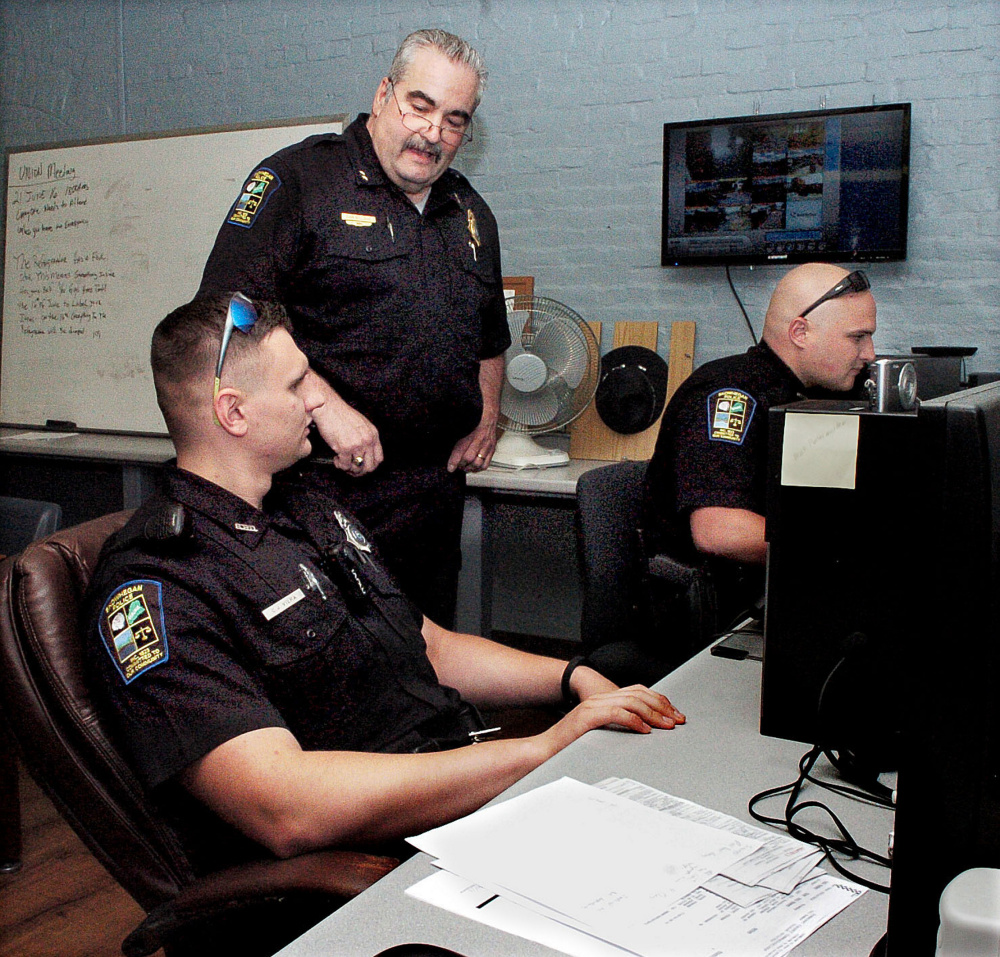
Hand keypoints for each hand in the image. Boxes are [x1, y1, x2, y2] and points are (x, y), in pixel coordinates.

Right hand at [312, 388, 383, 476]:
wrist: (328, 407)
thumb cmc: (341, 414)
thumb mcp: (361, 424)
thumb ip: (365, 438)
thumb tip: (364, 454)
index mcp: (373, 434)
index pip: (379, 458)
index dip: (371, 466)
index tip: (363, 467)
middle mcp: (367, 440)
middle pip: (370, 467)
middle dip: (360, 471)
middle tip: (351, 469)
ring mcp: (356, 445)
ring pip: (357, 468)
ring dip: (348, 469)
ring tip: (342, 462)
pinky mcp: (344, 448)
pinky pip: (344, 465)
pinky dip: (339, 465)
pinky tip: (336, 458)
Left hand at [447, 418, 498, 472]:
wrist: (488, 423)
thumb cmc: (474, 428)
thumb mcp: (463, 434)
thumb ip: (457, 447)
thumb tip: (451, 461)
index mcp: (470, 435)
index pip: (460, 449)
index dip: (454, 460)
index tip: (450, 467)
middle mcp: (479, 441)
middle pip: (469, 458)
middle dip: (461, 465)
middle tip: (457, 467)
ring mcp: (487, 447)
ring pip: (477, 463)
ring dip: (469, 468)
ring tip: (464, 468)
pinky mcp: (492, 451)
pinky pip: (485, 465)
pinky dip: (478, 469)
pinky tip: (473, 468)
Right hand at [539, 685, 684, 755]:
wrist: (546, 750)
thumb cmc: (571, 744)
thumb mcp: (599, 731)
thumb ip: (618, 726)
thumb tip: (644, 730)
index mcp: (604, 699)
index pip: (638, 691)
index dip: (659, 701)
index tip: (674, 713)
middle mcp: (600, 698)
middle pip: (639, 694)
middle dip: (662, 706)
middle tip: (677, 720)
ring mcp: (593, 705)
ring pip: (631, 702)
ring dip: (653, 714)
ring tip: (666, 725)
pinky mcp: (588, 716)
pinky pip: (617, 713)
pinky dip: (634, 720)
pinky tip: (645, 730)